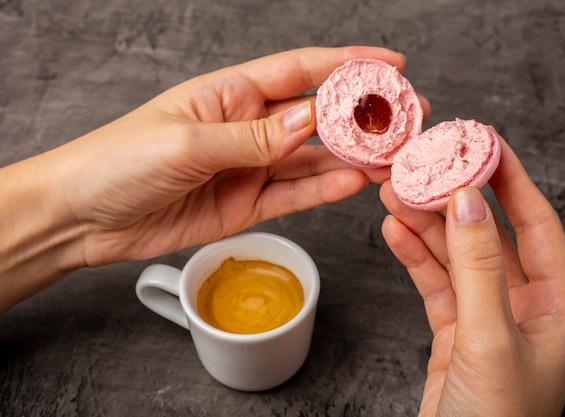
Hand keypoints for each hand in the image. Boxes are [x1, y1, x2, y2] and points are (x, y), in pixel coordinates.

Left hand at [1, 46, 427, 311]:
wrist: (85, 217)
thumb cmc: (119, 162)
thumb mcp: (187, 143)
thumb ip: (254, 137)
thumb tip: (310, 120)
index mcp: (229, 94)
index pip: (299, 72)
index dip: (347, 66)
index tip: (390, 66)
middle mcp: (246, 127)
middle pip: (316, 117)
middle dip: (362, 118)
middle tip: (405, 120)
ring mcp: (249, 168)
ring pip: (311, 159)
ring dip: (352, 159)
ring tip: (390, 160)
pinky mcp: (245, 204)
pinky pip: (294, 195)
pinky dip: (324, 190)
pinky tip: (353, 183)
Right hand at [380, 133, 564, 415]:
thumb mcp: (489, 339)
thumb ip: (479, 268)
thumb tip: (468, 204)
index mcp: (554, 308)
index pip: (537, 226)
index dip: (512, 181)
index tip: (485, 144)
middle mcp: (523, 308)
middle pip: (488, 236)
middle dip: (455, 200)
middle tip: (427, 166)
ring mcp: (485, 319)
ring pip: (454, 257)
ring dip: (426, 225)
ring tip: (396, 194)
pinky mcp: (452, 333)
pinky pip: (433, 282)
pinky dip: (413, 256)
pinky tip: (395, 232)